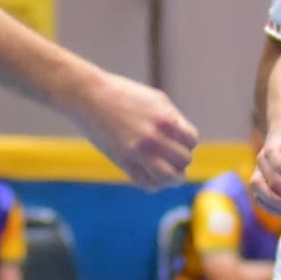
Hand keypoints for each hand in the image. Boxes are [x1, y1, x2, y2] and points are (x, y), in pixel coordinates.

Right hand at [80, 74, 197, 188]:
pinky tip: (152, 179)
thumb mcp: (155, 100)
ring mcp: (137, 151)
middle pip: (183, 160)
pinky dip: (154, 185)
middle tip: (172, 158)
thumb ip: (173, 119)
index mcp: (166, 118)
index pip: (191, 141)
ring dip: (173, 178)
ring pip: (168, 177)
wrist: (89, 95)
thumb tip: (186, 140)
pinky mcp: (122, 160)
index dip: (187, 143)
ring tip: (170, 175)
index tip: (178, 142)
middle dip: (181, 161)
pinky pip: (146, 183)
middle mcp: (154, 136)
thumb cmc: (123, 94)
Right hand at [252, 117, 280, 222]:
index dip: (280, 166)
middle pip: (269, 179)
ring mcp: (259, 173)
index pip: (273, 156)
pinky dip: (270, 207)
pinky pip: (259, 198)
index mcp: (273, 147)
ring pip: (259, 190)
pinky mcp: (259, 184)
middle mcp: (262, 161)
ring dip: (273, 202)